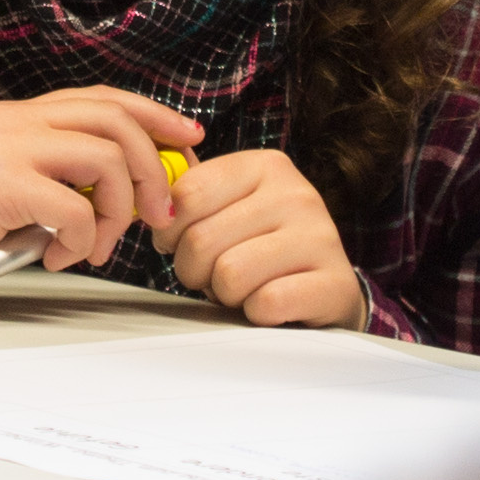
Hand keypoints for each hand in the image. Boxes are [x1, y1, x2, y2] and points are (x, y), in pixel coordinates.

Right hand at [0, 84, 193, 286]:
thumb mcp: (4, 186)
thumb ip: (52, 180)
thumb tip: (113, 201)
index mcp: (18, 116)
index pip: (103, 99)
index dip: (153, 115)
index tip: (186, 140)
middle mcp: (18, 121)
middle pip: (117, 120)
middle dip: (153, 167)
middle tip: (159, 213)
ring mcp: (11, 147)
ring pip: (106, 158)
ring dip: (118, 211)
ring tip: (97, 247)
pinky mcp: (5, 183)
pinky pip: (75, 208)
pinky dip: (82, 239)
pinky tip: (56, 256)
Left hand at [167, 146, 363, 328]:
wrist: (327, 287)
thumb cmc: (264, 247)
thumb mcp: (232, 208)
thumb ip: (192, 194)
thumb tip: (146, 190)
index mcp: (266, 166)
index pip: (188, 194)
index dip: (169, 230)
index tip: (176, 243)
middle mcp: (296, 193)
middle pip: (201, 239)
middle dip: (193, 270)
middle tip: (210, 275)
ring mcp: (319, 237)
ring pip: (229, 274)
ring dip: (225, 294)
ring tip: (242, 288)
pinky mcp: (333, 282)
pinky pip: (264, 304)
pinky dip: (255, 313)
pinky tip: (269, 304)